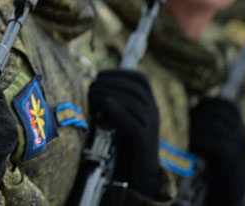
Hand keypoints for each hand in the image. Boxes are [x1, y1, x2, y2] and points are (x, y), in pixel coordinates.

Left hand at [88, 69, 160, 197]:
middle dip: (109, 83)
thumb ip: (116, 101)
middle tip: (91, 89)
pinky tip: (104, 105)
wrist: (139, 171)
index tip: (100, 76)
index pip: (140, 80)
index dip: (119, 74)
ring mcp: (149, 127)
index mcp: (150, 104)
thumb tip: (96, 84)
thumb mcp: (123, 116)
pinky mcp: (141, 141)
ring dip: (108, 94)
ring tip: (91, 97)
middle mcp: (153, 113)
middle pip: (134, 89)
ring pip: (133, 103)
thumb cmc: (126, 142)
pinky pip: (132, 122)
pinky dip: (117, 110)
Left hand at [189, 97, 244, 203]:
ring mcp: (239, 146)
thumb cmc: (216, 166)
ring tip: (186, 137)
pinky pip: (210, 141)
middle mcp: (243, 134)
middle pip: (216, 113)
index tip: (195, 108)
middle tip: (186, 125)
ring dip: (194, 128)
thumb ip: (210, 126)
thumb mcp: (218, 141)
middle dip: (197, 115)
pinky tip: (190, 147)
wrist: (228, 193)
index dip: (209, 103)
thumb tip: (190, 107)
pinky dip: (196, 141)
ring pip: (212, 125)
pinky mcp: (231, 157)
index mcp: (241, 129)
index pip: (227, 105)